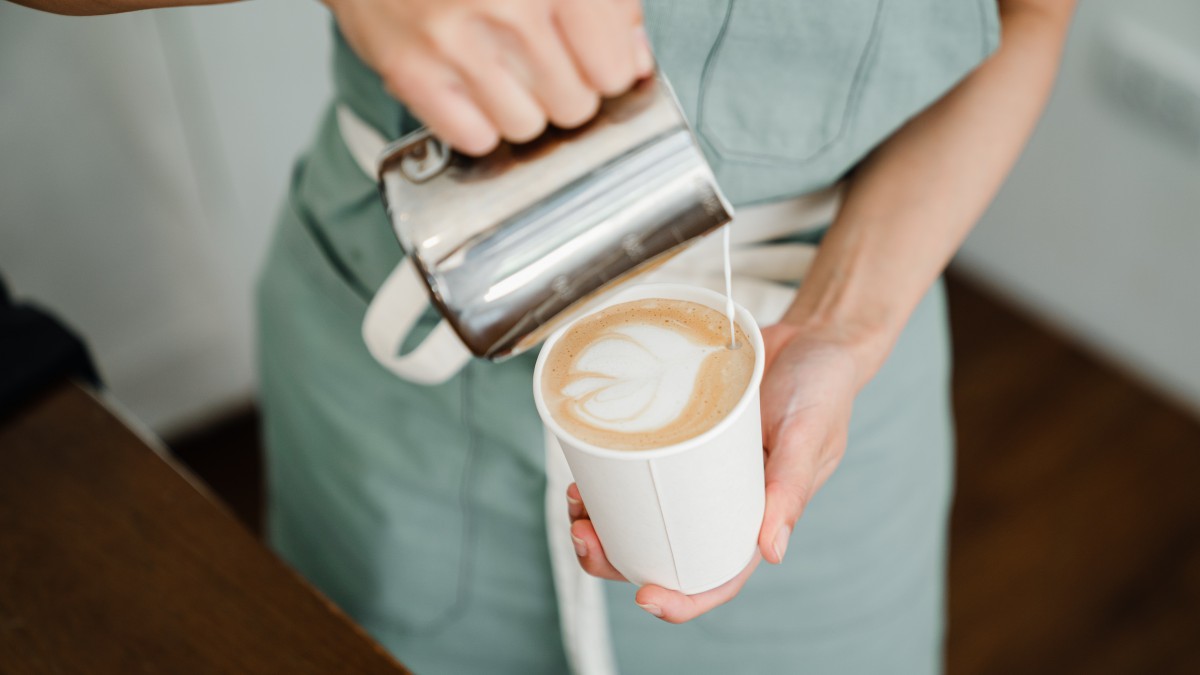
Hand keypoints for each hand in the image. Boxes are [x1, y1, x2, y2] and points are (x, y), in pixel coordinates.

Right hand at [324, 0, 653, 154]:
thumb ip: (609, 3)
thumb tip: (635, 63)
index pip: (615, 69)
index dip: (609, 70)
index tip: (594, 61)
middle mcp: (510, 7)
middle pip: (575, 105)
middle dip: (565, 90)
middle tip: (539, 60)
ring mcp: (457, 41)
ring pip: (528, 127)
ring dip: (521, 108)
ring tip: (501, 68)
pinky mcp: (411, 71)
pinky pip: (475, 138)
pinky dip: (478, 122)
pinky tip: (472, 87)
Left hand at [565, 322, 861, 621]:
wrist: (814, 335)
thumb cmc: (824, 388)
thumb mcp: (809, 434)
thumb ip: (791, 488)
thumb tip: (772, 553)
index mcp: (759, 516)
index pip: (718, 575)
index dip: (682, 599)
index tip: (645, 599)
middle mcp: (722, 500)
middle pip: (664, 551)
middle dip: (616, 557)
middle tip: (582, 534)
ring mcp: (696, 469)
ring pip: (643, 512)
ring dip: (602, 518)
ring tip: (574, 501)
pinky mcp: (678, 436)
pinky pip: (640, 464)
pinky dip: (610, 473)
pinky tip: (586, 466)